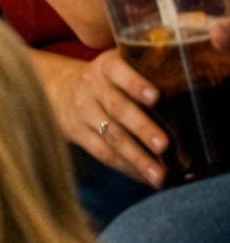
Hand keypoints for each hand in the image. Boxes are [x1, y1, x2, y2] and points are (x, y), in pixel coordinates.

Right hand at [55, 46, 169, 187]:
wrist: (59, 90)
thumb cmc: (105, 80)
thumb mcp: (116, 66)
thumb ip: (141, 72)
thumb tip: (183, 93)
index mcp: (105, 67)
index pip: (118, 71)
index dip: (135, 84)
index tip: (155, 97)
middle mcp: (91, 87)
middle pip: (117, 108)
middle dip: (142, 127)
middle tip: (163, 144)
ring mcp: (82, 111)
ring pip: (111, 137)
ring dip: (137, 158)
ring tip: (159, 175)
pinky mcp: (77, 134)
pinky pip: (103, 153)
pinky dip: (126, 167)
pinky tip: (144, 177)